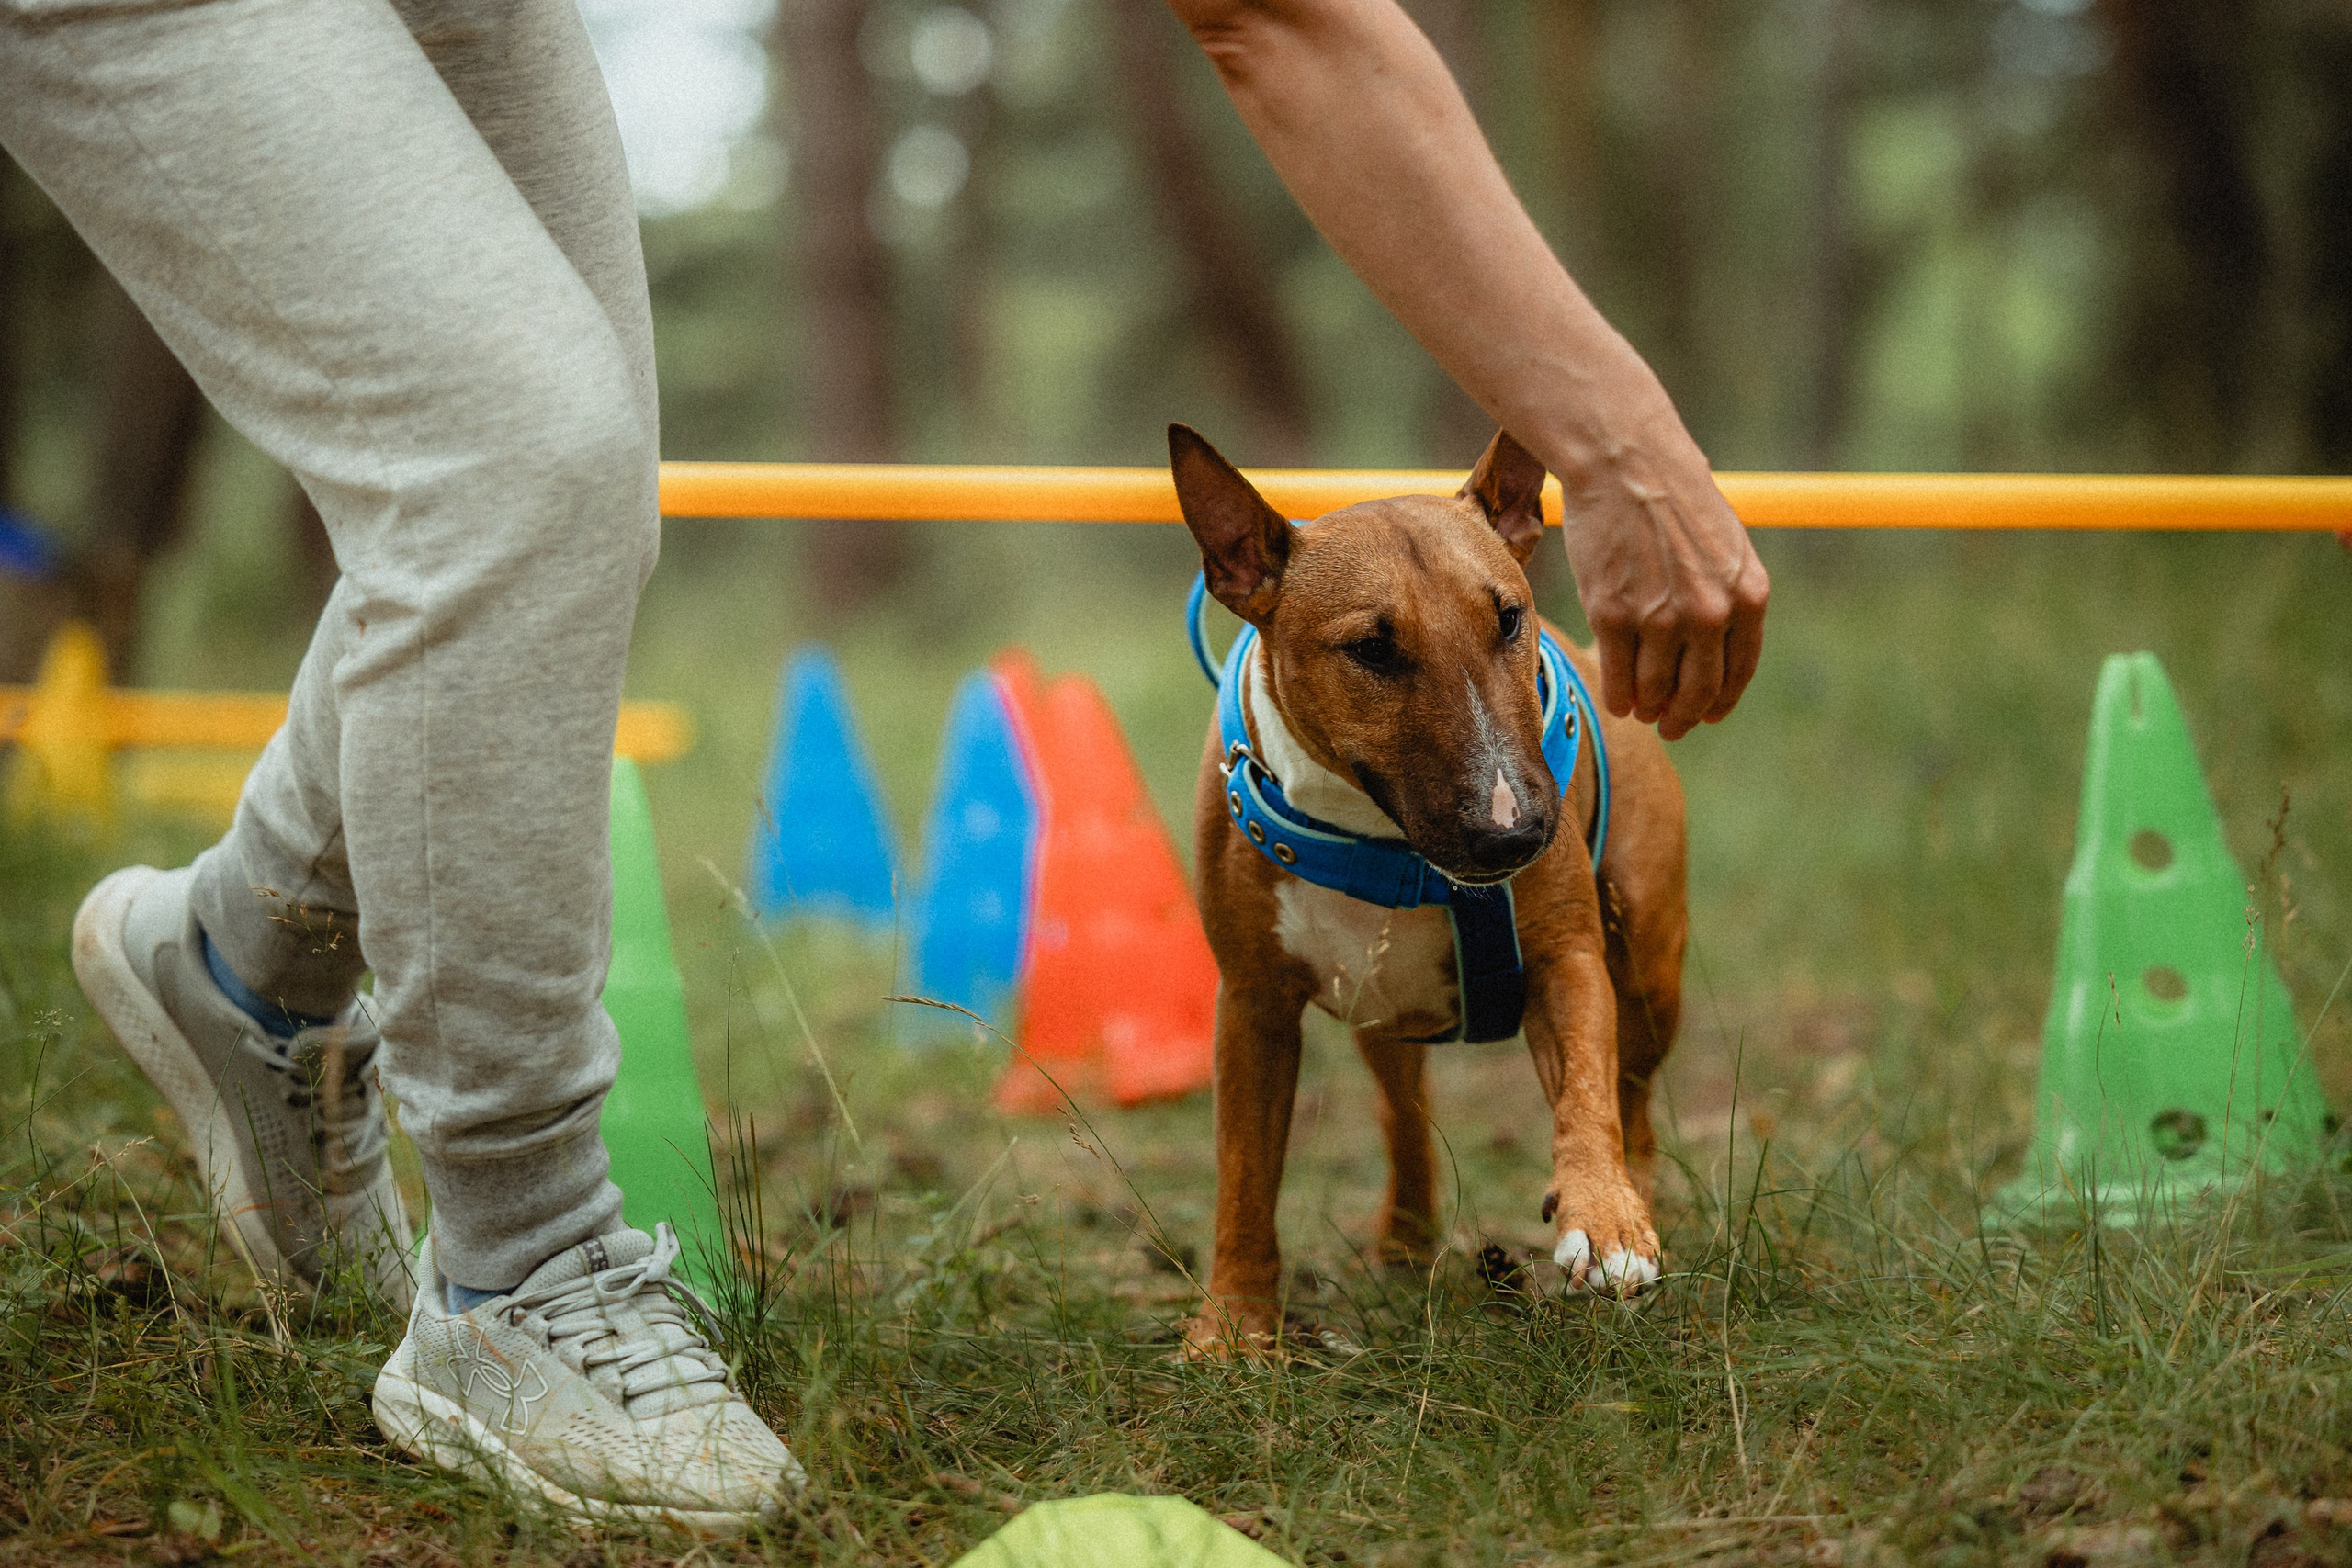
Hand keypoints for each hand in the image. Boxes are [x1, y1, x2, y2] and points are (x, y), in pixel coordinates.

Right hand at [1552, 403, 1766, 741]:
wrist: (1628, 464)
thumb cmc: (1674, 499)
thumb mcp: (1726, 547)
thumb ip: (1728, 599)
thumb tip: (1713, 653)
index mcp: (1747, 596)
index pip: (1737, 673)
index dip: (1719, 703)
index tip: (1705, 717)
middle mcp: (1709, 613)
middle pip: (1697, 692)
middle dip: (1683, 718)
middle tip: (1670, 726)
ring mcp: (1660, 617)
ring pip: (1655, 690)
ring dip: (1648, 708)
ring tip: (1639, 709)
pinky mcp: (1613, 615)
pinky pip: (1618, 676)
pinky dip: (1617, 695)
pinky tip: (1617, 699)